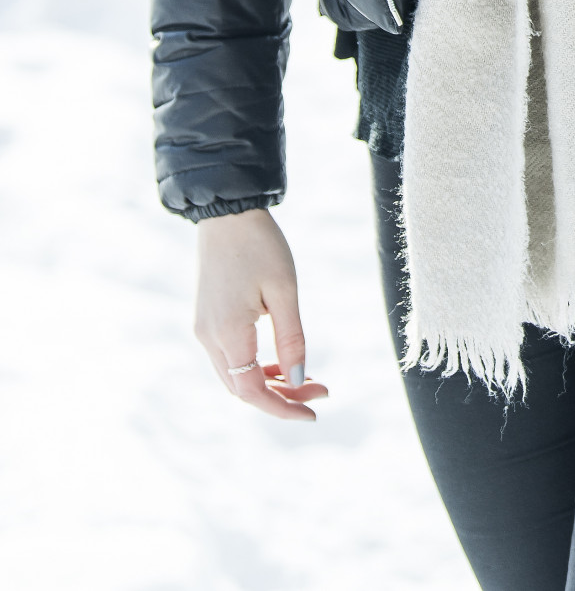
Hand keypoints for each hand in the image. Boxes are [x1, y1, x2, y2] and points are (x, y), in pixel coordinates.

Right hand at [194, 208, 327, 422]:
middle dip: (281, 396)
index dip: (283, 407)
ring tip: (306, 379)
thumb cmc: (260, 246)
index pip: (253, 391)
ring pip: (235, 376)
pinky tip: (282, 360)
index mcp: (228, 333)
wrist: (228, 212)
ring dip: (269, 382)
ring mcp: (204, 329)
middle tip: (319, 392)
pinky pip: (230, 357)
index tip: (313, 413)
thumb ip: (292, 338)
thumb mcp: (284, 291)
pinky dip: (255, 365)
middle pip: (242, 389)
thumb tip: (298, 381)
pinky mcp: (207, 319)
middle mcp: (209, 338)